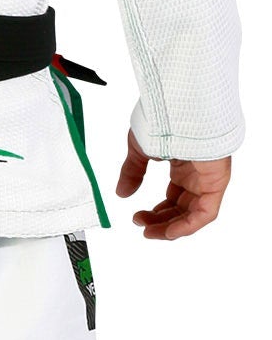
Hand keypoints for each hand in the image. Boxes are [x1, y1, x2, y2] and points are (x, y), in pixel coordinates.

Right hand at [116, 128, 230, 239]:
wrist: (178, 107)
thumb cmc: (161, 119)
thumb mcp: (140, 149)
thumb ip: (132, 172)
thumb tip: (122, 192)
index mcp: (181, 165)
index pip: (173, 197)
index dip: (156, 211)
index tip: (138, 217)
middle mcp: (196, 174)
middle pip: (182, 208)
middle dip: (161, 221)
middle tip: (142, 225)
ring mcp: (208, 179)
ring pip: (194, 214)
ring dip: (173, 226)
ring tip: (152, 232)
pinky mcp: (216, 182)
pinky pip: (206, 212)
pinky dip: (188, 224)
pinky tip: (170, 230)